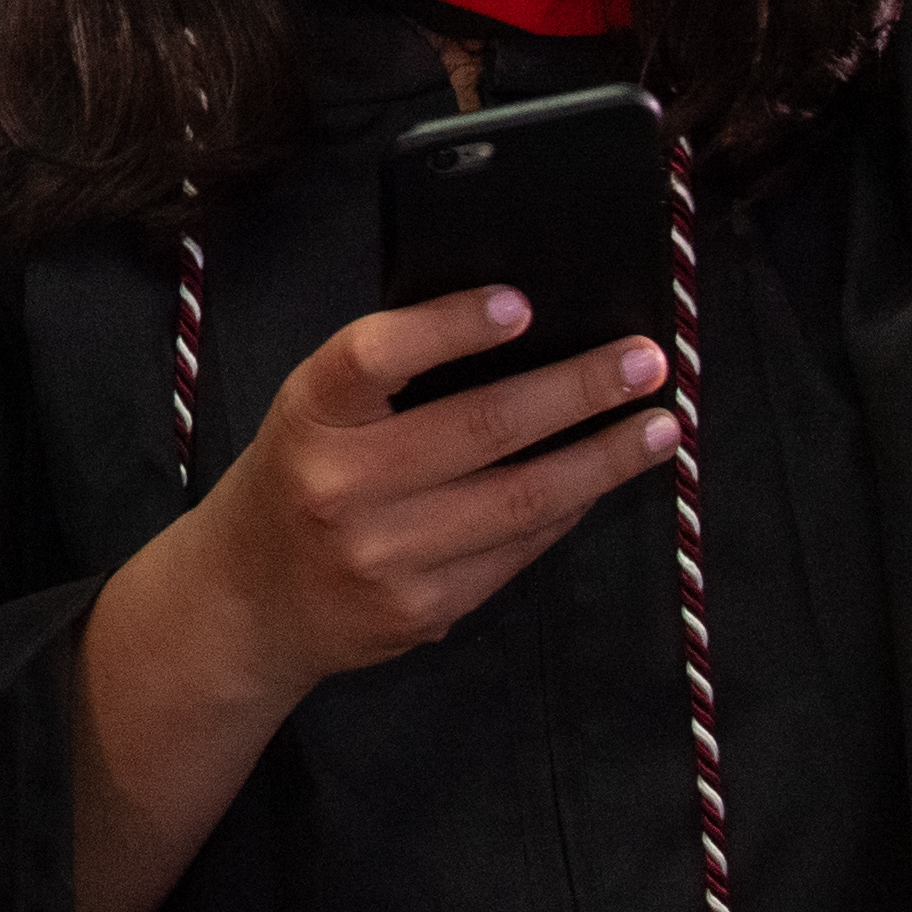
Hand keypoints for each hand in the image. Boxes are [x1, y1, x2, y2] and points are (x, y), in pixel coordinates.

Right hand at [172, 290, 674, 693]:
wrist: (251, 597)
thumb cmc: (297, 475)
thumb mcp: (314, 412)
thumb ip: (389, 383)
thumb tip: (521, 340)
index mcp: (307, 414)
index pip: (373, 356)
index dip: (449, 327)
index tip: (521, 302)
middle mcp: (339, 485)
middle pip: (480, 428)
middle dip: (577, 391)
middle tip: (645, 361)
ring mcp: (384, 555)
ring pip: (521, 499)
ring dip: (603, 458)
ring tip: (660, 424)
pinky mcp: (424, 609)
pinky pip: (516, 551)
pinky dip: (569, 509)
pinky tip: (601, 479)